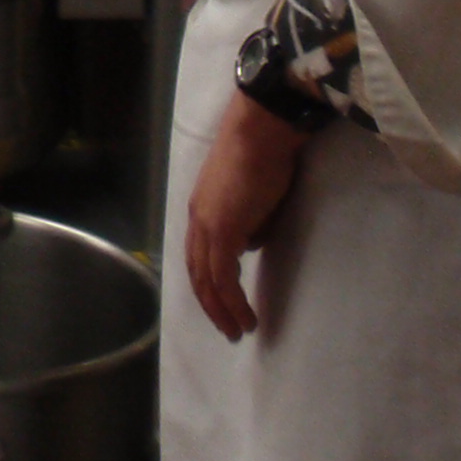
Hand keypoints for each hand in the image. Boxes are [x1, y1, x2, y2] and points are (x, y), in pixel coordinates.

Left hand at [183, 92, 313, 341]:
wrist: (262, 130)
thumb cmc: (264, 155)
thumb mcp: (254, 197)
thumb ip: (247, 222)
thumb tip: (249, 244)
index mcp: (201, 210)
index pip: (198, 257)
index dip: (208, 284)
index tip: (222, 306)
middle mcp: (197, 220)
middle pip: (196, 273)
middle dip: (211, 306)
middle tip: (229, 329)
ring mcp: (207, 225)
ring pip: (207, 280)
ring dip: (222, 310)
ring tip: (239, 330)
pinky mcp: (222, 230)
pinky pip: (224, 277)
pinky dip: (233, 301)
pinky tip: (246, 317)